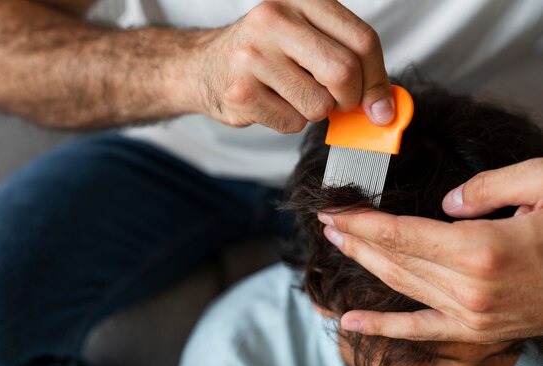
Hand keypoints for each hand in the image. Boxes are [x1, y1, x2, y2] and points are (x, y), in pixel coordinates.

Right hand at [195, 0, 393, 132]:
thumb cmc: (265, 54)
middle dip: (349, 99)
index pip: (362, 40)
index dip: (378, 79)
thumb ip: (349, 62)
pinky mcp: (239, 91)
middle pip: (343, 72)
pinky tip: (271, 104)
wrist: (204, 66)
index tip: (381, 106)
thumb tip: (385, 108)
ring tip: (292, 95)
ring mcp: (252, 55)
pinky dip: (289, 122)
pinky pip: (291, 123)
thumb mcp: (308, 40)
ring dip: (315, 112)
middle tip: (339, 104)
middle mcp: (274, 19)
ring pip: (318, 104)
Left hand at [317, 158, 542, 342]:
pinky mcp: (478, 332)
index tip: (333, 210)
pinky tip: (349, 323)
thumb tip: (446, 202)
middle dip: (354, 238)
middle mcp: (470, 288)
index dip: (361, 221)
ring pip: (401, 288)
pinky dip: (382, 328)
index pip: (399, 233)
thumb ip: (488, 188)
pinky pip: (421, 331)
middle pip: (393, 259)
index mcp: (480, 249)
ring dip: (363, 266)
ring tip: (336, 246)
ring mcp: (472, 316)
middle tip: (327, 222)